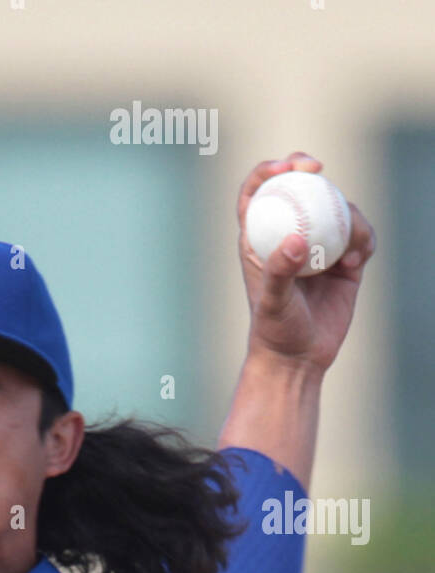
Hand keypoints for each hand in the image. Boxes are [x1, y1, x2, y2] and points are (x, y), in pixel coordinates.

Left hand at [236, 152, 375, 373]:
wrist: (299, 358)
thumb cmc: (275, 331)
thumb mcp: (272, 303)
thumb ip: (279, 272)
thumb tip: (296, 241)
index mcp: (259, 240)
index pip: (257, 194)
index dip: (268, 171)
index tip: (287, 167)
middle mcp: (288, 236)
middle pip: (299, 189)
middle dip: (308, 168)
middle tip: (318, 167)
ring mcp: (318, 245)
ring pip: (336, 208)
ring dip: (348, 216)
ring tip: (349, 252)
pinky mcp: (344, 259)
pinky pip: (360, 235)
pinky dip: (363, 240)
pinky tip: (356, 263)